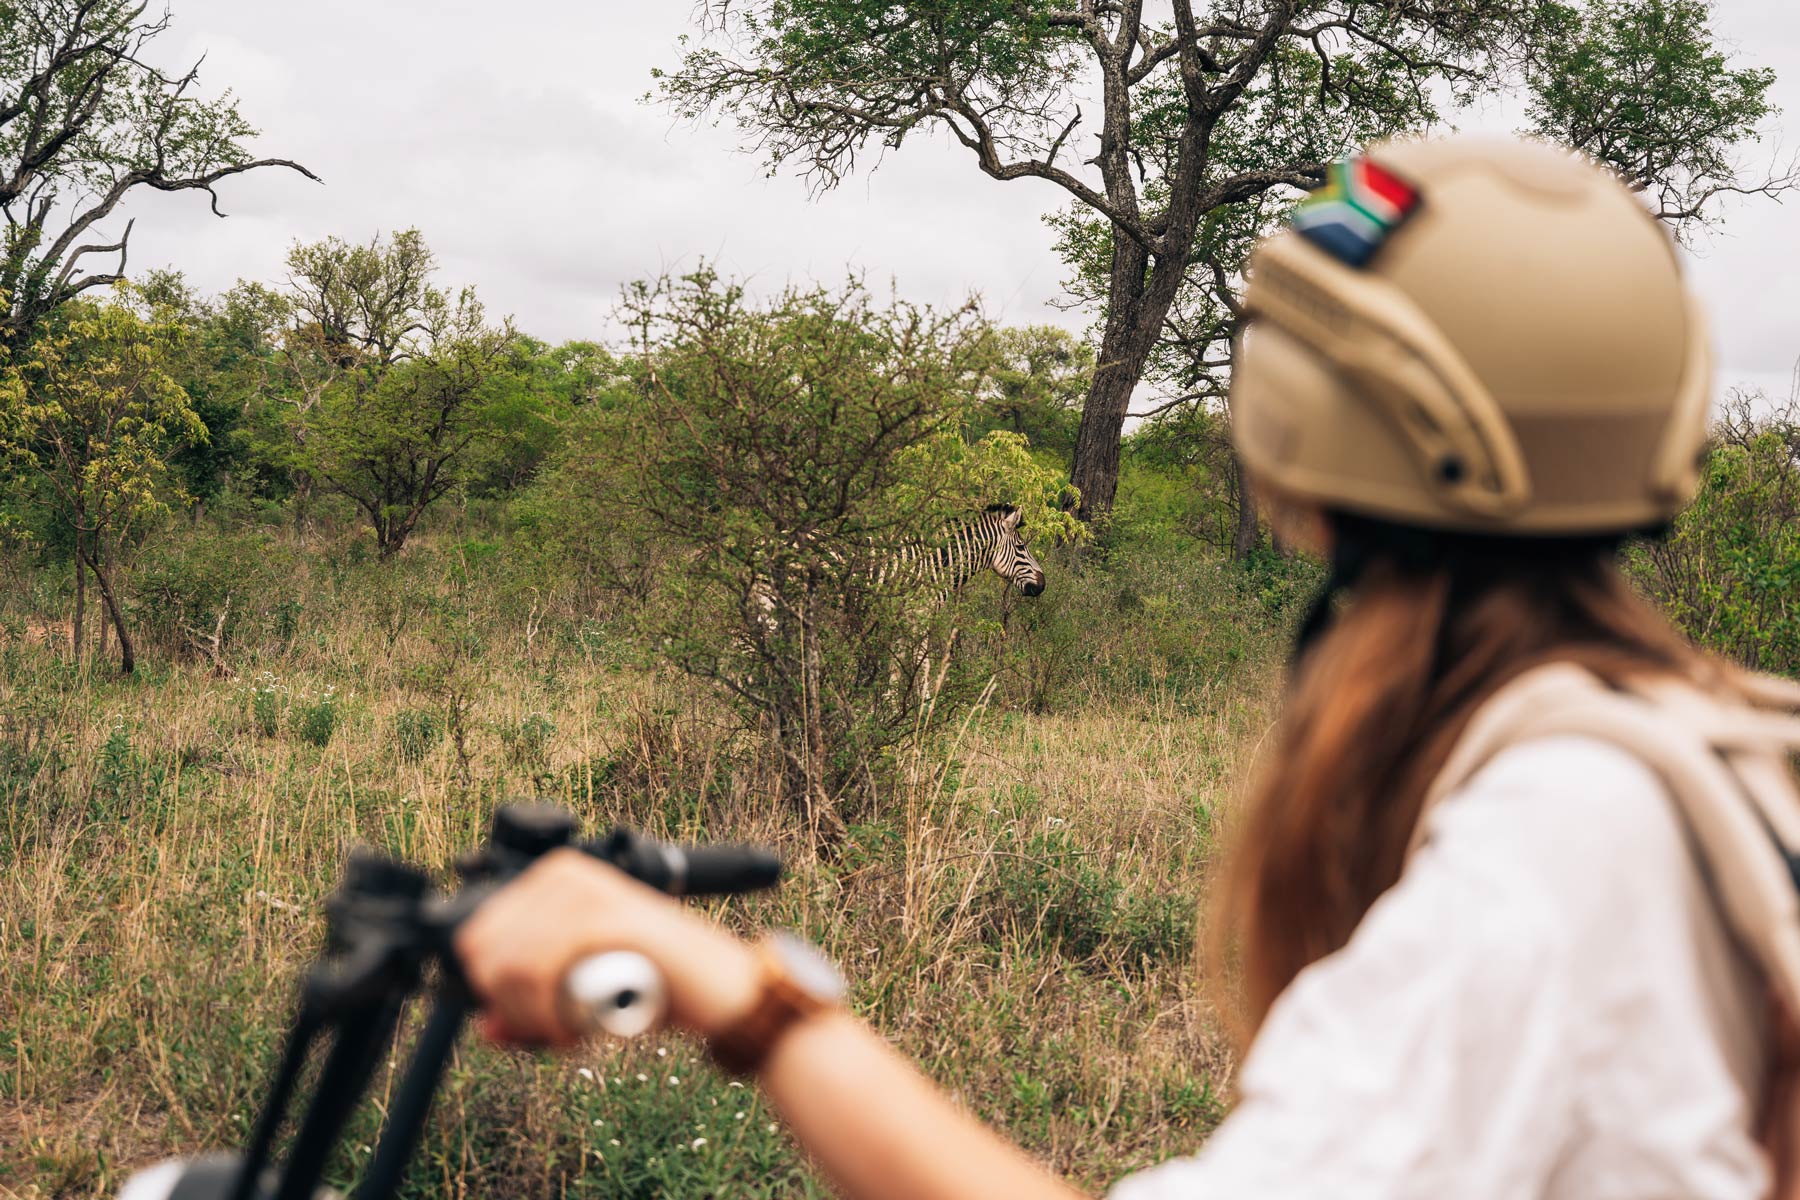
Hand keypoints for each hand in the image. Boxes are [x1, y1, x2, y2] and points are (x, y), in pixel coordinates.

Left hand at [454, 848, 761, 1046]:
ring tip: (569, 1032)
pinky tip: (576, 1033)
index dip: (494, 993)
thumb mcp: (583, 989)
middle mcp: (561, 874)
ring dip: (529, 1018)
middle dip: (510, 1007)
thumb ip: (531, 1004)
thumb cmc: (657, 983)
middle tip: (553, 1029)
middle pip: (483, 953)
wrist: (721, 986)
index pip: (476, 937)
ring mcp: (581, 892)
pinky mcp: (599, 918)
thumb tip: (485, 1027)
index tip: (534, 1018)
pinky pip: (535, 974)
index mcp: (552, 876)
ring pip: (505, 968)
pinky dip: (545, 1018)